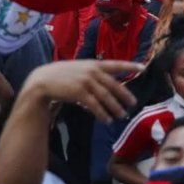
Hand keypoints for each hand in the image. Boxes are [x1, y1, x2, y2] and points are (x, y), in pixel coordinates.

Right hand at [22, 60, 141, 122]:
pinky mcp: (79, 93)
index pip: (116, 64)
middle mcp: (92, 71)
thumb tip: (108, 83)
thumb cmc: (60, 75)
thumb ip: (93, 73)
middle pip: (114, 85)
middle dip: (125, 96)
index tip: (142, 68)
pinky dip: (102, 113)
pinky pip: (95, 105)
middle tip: (133, 104)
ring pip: (106, 97)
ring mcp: (86, 81)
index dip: (129, 66)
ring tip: (122, 116)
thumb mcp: (79, 68)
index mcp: (93, 64)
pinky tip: (107, 120)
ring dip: (115, 108)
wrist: (41, 80)